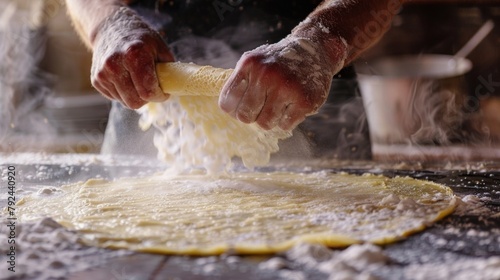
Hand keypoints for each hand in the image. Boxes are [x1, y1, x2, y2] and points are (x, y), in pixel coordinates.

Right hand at [91, 8, 173, 108]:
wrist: (110, 27)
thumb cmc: (139, 38)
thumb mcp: (159, 47)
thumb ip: (168, 68)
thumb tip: (176, 87)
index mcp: (133, 55)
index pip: (147, 91)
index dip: (159, 96)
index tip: (164, 93)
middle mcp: (114, 64)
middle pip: (135, 102)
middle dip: (147, 98)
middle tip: (152, 89)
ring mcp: (103, 73)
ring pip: (125, 102)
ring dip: (135, 96)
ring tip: (138, 80)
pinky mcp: (96, 80)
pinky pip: (115, 98)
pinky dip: (124, 93)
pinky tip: (126, 78)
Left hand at [219, 35, 346, 129]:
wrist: (315, 49)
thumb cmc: (279, 61)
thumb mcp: (256, 62)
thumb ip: (240, 81)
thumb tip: (228, 109)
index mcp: (250, 64)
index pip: (227, 102)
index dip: (233, 110)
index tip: (242, 107)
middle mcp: (266, 74)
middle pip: (245, 116)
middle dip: (252, 115)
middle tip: (263, 107)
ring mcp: (286, 88)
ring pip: (265, 123)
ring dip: (271, 119)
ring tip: (278, 105)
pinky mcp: (304, 101)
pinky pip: (285, 125)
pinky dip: (287, 120)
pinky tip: (292, 105)